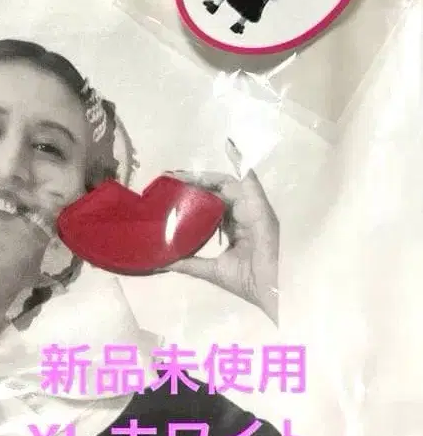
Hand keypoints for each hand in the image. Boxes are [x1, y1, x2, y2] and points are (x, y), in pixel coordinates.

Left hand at [165, 140, 279, 324]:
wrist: (274, 290)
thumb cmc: (248, 280)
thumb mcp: (211, 270)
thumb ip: (188, 262)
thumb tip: (161, 261)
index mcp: (232, 228)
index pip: (207, 206)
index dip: (188, 197)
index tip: (165, 192)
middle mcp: (240, 214)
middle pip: (213, 191)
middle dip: (190, 183)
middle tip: (167, 178)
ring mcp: (250, 207)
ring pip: (223, 184)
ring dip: (201, 177)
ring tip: (178, 173)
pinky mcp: (258, 203)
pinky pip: (249, 177)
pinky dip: (240, 160)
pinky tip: (230, 146)